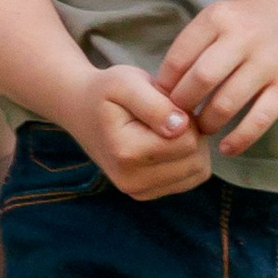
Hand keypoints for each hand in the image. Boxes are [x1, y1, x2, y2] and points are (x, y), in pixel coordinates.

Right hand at [72, 61, 210, 201]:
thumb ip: (155, 105)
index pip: (188, 142)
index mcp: (126, 153)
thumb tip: (182, 127)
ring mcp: (138, 192)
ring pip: (197, 172)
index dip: (187, 118)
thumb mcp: (126, 83)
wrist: (81, 109)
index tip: (166, 105)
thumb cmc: (106, 91)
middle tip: (167, 115)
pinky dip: (186, 160)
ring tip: (165, 128)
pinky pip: (189, 180)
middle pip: (195, 160)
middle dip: (191, 134)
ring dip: (191, 148)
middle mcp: (131, 181)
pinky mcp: (146, 194)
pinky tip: (166, 143)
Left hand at [158, 0, 277, 156]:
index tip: (161, 101)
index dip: (165, 85)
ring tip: (202, 129)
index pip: (179, 57)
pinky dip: (239, 139)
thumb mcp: (225, 18)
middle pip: (200, 80)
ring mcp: (269, 61)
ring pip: (226, 103)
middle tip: (179, 119)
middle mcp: (244, 36)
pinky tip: (226, 149)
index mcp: (220, 17)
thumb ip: (196, 45)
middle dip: (183, 106)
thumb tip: (160, 88)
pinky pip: (258, 120)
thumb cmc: (256, 25)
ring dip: (208, 123)